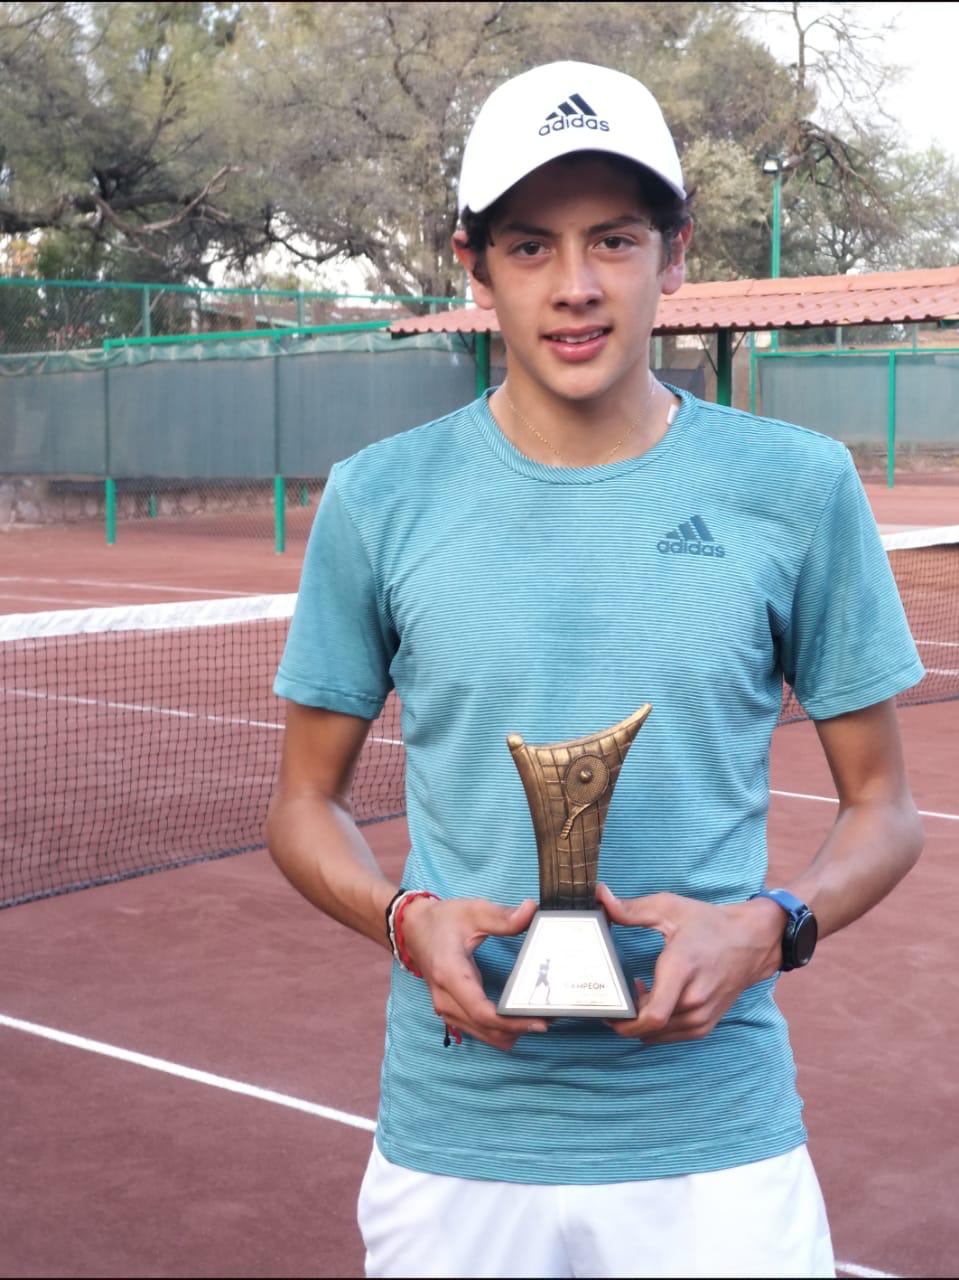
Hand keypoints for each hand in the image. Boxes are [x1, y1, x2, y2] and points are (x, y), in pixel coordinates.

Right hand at [401, 896, 548, 1050]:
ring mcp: (445, 1009)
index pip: (482, 1011)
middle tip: (549, 1017)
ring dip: (511, 1032)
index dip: (512, 1021)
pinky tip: (518, 1018)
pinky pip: (479, 1031)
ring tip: (538, 1017)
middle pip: (486, 1029)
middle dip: (519, 1029)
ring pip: (484, 1036)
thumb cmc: (442, 920)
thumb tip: (530, 910)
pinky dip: (500, 1030)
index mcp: (450, 973)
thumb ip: (503, 916)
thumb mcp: (473, 911)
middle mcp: (445, 998)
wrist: (412, 928)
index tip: (538, 1020)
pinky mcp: (451, 1012)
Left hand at [595, 884, 783, 1044]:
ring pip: (658, 1036)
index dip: (624, 1020)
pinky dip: (656, 1026)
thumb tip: (601, 896)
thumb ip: (632, 908)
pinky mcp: (706, 1024)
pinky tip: (653, 1000)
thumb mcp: (669, 908)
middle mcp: (694, 999)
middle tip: (612, 996)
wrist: (752, 941)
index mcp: (682, 969)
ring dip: (639, 1022)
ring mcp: (702, 1016)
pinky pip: (671, 1035)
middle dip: (624, 1017)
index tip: (607, 1005)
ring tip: (635, 993)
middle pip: (649, 1028)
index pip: (653, 1015)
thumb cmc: (709, 924)